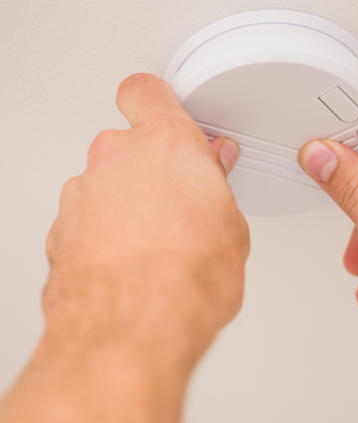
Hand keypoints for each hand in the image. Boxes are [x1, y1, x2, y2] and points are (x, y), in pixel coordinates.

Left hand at [43, 74, 248, 363]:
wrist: (132, 330)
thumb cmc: (184, 281)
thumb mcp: (231, 230)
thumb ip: (216, 190)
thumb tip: (212, 178)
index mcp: (166, 145)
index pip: (147, 92)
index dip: (157, 102)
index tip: (167, 115)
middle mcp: (115, 160)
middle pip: (128, 147)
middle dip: (151, 170)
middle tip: (178, 202)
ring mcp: (82, 196)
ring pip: (105, 187)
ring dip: (127, 206)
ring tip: (158, 247)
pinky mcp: (60, 232)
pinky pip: (88, 221)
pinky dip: (106, 235)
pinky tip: (132, 265)